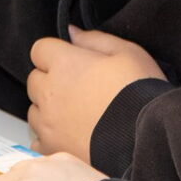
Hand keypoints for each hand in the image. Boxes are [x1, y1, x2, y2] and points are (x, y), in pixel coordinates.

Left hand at [26, 28, 165, 160]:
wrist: (146, 139)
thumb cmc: (140, 92)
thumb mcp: (128, 53)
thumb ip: (94, 39)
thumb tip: (71, 32)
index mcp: (65, 64)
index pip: (40, 49)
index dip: (56, 53)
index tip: (72, 61)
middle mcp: (49, 92)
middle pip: (35, 79)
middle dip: (51, 80)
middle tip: (79, 88)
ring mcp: (47, 123)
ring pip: (34, 110)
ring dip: (49, 109)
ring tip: (77, 114)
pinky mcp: (52, 148)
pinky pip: (38, 139)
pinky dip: (50, 136)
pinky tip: (72, 136)